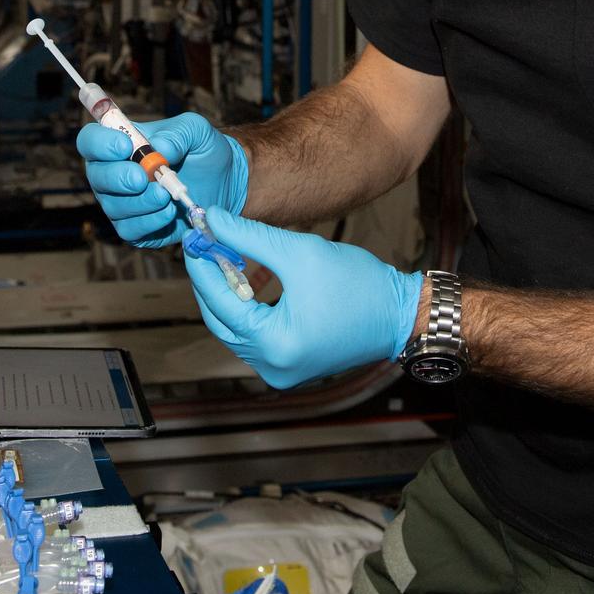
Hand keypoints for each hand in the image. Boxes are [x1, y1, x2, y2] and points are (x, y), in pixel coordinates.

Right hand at [75, 113, 247, 247]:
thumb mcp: (196, 130)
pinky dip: (150, 221)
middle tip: (142, 178)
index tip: (125, 146)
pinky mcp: (135, 228)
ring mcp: (121, 203)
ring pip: (114, 206)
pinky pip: (131, 229)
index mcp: (119, 143)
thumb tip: (160, 149)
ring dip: (140, 201)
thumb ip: (178, 133)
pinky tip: (170, 213)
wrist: (224, 183)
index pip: (90, 140)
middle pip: (96, 176)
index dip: (100, 143)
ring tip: (166, 194)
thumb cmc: (202, 150)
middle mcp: (112, 173)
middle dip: (117, 178)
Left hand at [184, 207, 423, 388]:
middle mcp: (273, 368)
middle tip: (204, 246)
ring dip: (228, 295)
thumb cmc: (359, 285)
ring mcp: (280, 373)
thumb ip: (250, 237)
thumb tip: (212, 221)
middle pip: (222, 320)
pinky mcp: (288, 369)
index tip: (193, 238)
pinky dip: (247, 310)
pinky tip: (246, 282)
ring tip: (224, 258)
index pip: (220, 302)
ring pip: (236, 330)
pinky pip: (254, 337)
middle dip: (211, 281)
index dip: (203, 266)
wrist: (400, 315)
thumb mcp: (300, 252)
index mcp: (276, 344)